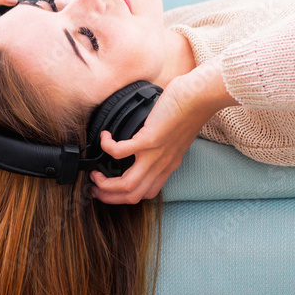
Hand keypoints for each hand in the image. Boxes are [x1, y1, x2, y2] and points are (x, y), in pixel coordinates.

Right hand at [89, 58, 237, 202]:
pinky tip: (105, 137)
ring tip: (94, 173)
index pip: (147, 193)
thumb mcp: (178, 137)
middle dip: (109, 196)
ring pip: (125, 185)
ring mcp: (154, 154)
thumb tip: (149, 141)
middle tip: (95, 188)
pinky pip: (118, 152)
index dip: (126, 196)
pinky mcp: (148, 140)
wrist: (199, 98)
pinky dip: (106, 146)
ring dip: (104, 184)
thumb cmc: (190, 110)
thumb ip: (164, 145)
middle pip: (133, 196)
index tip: (112, 189)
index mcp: (169, 165)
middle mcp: (162, 164)